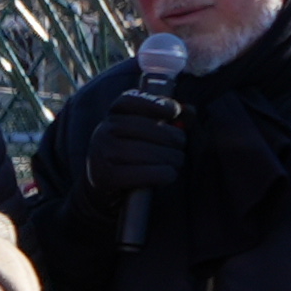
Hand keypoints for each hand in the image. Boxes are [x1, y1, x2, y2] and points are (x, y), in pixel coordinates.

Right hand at [72, 77, 192, 210]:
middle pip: (149, 129)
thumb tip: (190, 110)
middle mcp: (103, 131)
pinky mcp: (107, 176)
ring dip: (172, 159)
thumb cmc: (130, 157)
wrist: (101, 189)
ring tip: (176, 163)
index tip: (174, 111)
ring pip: (151, 152)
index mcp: (112, 116)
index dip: (154, 103)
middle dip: (174, 139)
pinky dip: (164, 174)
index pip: (129, 100)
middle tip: (180, 148)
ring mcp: (102, 153)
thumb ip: (165, 119)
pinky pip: (147, 173)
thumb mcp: (141, 133)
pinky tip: (168, 175)